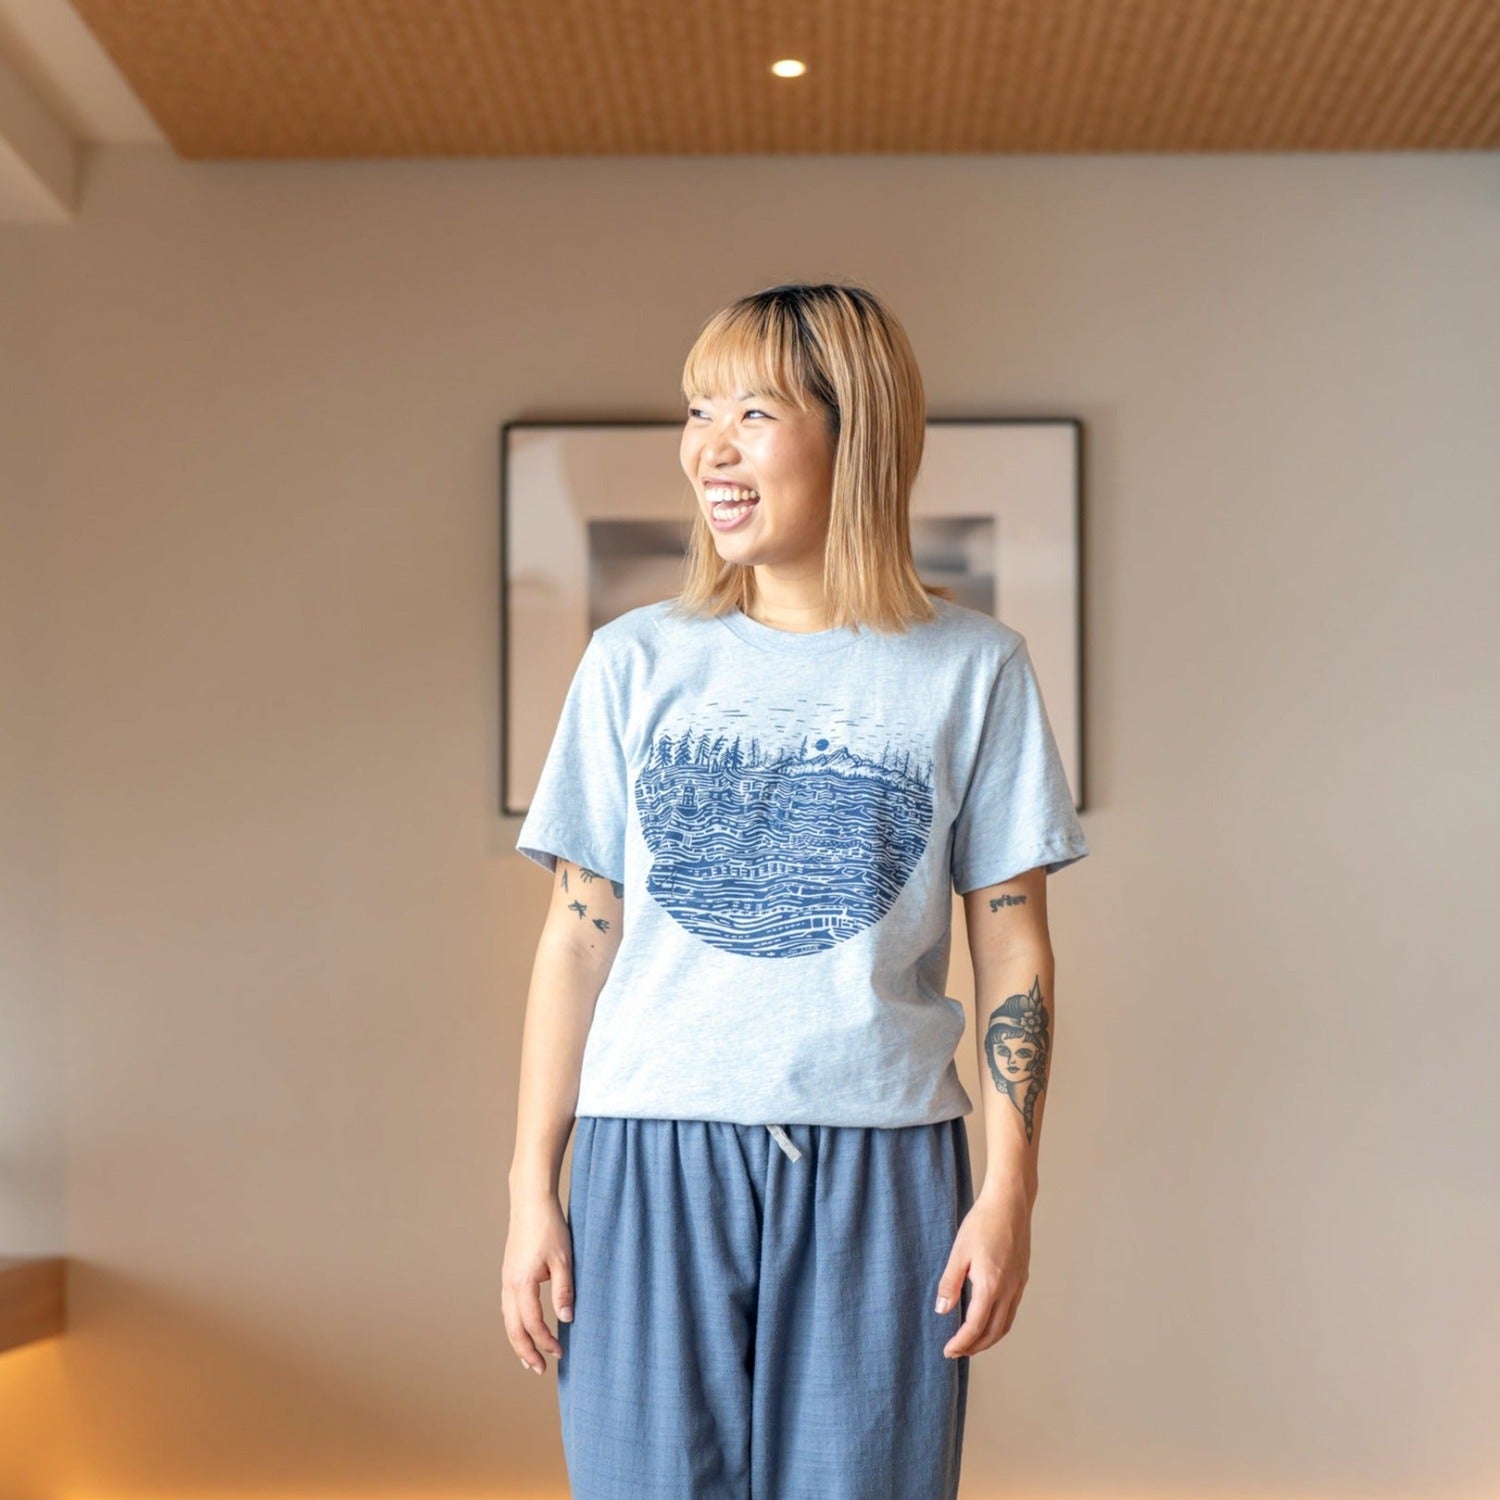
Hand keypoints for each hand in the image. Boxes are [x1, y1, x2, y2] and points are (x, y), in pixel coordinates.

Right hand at [503, 1191, 573, 1375]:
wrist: (531, 1202)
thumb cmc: (550, 1227)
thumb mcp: (564, 1259)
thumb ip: (564, 1290)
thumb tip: (567, 1319)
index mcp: (522, 1283)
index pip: (533, 1324)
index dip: (546, 1342)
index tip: (560, 1353)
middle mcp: (509, 1284)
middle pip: (514, 1328)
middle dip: (526, 1351)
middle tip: (540, 1369)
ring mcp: (506, 1279)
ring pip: (508, 1319)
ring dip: (518, 1340)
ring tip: (530, 1357)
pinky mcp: (508, 1273)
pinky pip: (508, 1307)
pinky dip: (515, 1324)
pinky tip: (524, 1327)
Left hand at [933, 1176, 1031, 1358]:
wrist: (1010, 1203)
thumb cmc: (983, 1222)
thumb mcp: (959, 1252)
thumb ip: (950, 1282)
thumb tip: (943, 1309)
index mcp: (991, 1286)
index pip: (975, 1327)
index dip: (961, 1343)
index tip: (948, 1350)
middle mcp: (1009, 1290)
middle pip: (993, 1332)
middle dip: (975, 1347)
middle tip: (957, 1351)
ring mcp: (1019, 1285)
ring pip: (1005, 1324)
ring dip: (988, 1338)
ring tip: (971, 1342)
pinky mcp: (1022, 1278)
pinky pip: (1012, 1310)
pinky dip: (999, 1323)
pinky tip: (987, 1318)